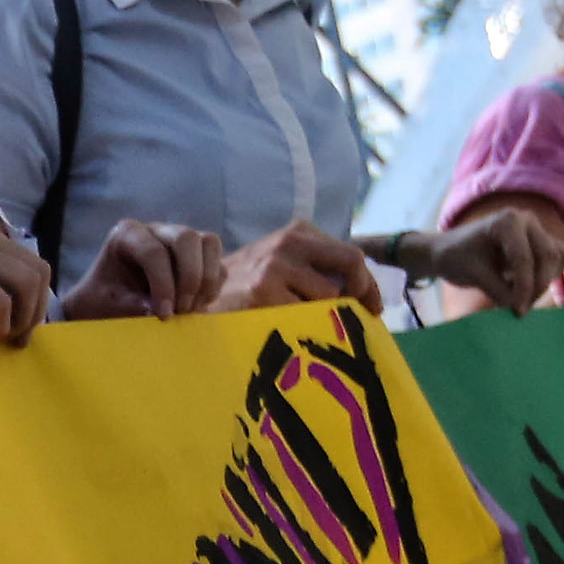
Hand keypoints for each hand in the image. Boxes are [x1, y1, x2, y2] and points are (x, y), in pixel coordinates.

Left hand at [54, 220, 225, 321]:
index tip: (164, 315)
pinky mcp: (195, 254)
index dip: (163, 285)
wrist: (102, 302)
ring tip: (191, 310)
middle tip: (181, 310)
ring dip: (207, 279)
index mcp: (126, 234)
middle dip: (190, 277)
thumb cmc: (99, 301)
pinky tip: (196, 307)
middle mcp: (155, 230)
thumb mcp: (107, 305)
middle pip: (187, 238)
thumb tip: (165, 311)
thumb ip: (132, 306)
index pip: (153, 252)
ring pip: (209, 243)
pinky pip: (217, 262)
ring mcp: (177, 238)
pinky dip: (213, 286)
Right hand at [211, 222, 382, 315]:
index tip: (371, 308)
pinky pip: (304, 317)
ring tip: (305, 327)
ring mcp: (275, 266)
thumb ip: (313, 268)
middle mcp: (288, 242)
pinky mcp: (263, 292)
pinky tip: (285, 331)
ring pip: (328, 297)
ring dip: (324, 317)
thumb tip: (360, 294)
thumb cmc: (243, 288)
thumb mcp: (278, 264)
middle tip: (359, 319)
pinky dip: (301, 329)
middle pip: (352, 264)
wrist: (193, 297)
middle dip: (361, 294)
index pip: (350, 255)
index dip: (367, 285)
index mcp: (297, 232)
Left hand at [430, 202, 563, 318]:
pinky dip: (548, 275)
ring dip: (544, 282)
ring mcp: (536, 229)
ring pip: (556, 257)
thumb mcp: (474, 276)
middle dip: (537, 286)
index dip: (524, 288)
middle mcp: (526, 220)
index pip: (524, 258)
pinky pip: (558, 258)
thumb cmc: (457, 259)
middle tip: (520, 309)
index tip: (517, 311)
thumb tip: (521, 306)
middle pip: (548, 256)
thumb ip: (499, 291)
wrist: (450, 250)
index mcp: (507, 221)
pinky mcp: (540, 241)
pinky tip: (527, 288)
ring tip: (522, 299)